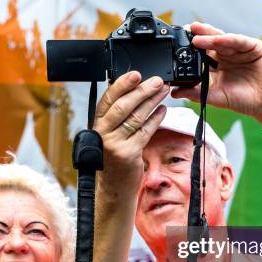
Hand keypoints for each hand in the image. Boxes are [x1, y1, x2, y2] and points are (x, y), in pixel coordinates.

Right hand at [94, 72, 168, 191]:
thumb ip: (117, 117)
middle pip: (123, 106)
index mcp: (98, 124)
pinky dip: (155, 120)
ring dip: (152, 101)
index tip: (135, 74)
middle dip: (142, 91)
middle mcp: (103, 133)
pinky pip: (145, 132)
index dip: (121, 85)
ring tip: (163, 91)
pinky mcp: (128, 154)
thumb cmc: (113, 159)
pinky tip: (163, 110)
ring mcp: (115, 144)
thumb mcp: (110, 135)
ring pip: (136, 117)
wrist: (114, 187)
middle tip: (157, 81)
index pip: (108, 99)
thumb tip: (133, 92)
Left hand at [172, 22, 261, 133]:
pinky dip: (228, 40)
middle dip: (198, 36)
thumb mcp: (215, 96)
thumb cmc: (243, 100)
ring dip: (210, 37)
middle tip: (185, 32)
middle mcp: (227, 54)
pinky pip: (239, 41)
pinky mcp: (254, 47)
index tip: (176, 46)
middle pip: (210, 42)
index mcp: (217, 64)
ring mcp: (240, 49)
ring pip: (223, 39)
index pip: (201, 52)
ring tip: (197, 38)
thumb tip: (173, 93)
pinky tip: (218, 40)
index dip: (190, 48)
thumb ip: (195, 93)